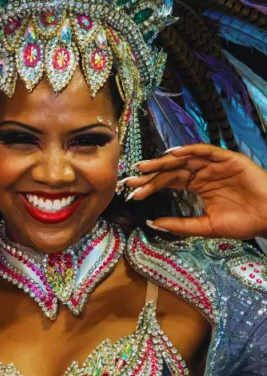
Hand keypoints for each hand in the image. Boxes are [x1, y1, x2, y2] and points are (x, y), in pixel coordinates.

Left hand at [123, 144, 266, 238]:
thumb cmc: (243, 223)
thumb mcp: (206, 226)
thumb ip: (180, 224)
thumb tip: (152, 223)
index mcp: (198, 186)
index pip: (169, 182)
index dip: (151, 186)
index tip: (132, 192)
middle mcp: (204, 173)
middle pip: (173, 169)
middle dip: (151, 173)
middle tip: (131, 178)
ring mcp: (216, 165)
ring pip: (186, 159)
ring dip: (165, 161)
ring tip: (146, 166)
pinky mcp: (229, 159)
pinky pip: (207, 151)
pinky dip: (191, 150)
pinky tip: (175, 154)